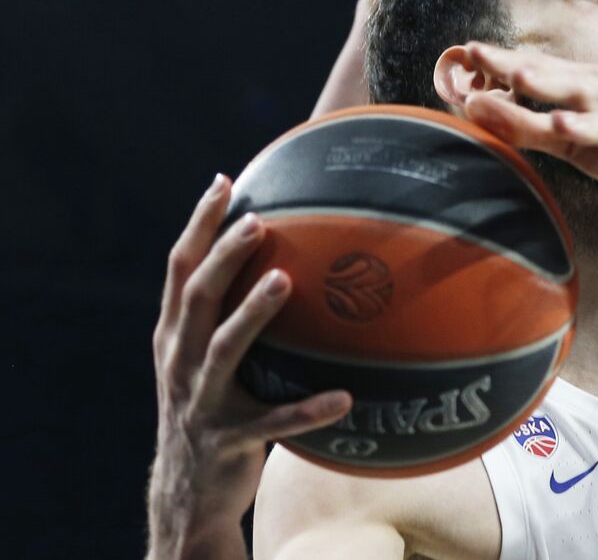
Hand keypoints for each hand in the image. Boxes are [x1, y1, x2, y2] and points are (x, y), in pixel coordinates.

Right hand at [147, 175, 350, 556]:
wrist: (188, 494)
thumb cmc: (212, 410)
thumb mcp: (205, 360)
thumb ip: (229, 316)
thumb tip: (289, 259)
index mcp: (174, 337)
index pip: (179, 268)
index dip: (199, 224)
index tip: (225, 181)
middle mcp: (180, 362)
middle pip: (197, 296)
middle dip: (224, 255)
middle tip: (259, 221)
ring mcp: (201, 401)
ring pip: (225, 349)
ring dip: (254, 313)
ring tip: (286, 280)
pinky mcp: (229, 440)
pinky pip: (274, 423)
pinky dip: (308, 410)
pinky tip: (345, 399)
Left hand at [451, 44, 597, 215]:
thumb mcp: (572, 136)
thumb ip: (526, 123)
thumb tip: (471, 106)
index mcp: (592, 91)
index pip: (546, 72)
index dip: (511, 64)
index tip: (470, 52)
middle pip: (579, 89)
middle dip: (547, 80)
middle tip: (512, 72)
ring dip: (592, 124)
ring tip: (562, 124)